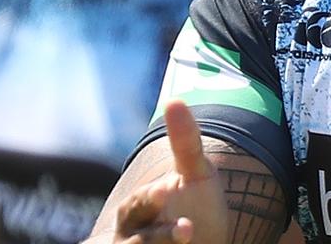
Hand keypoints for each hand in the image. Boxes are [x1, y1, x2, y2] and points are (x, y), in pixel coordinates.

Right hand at [111, 100, 230, 243]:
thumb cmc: (197, 208)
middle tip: (188, 229)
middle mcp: (134, 240)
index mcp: (138, 213)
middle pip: (136, 240)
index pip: (138, 206)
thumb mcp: (196, 175)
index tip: (170, 189)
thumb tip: (175, 100)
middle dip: (157, 235)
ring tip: (192, 237)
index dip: (151, 199)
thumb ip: (185, 143)